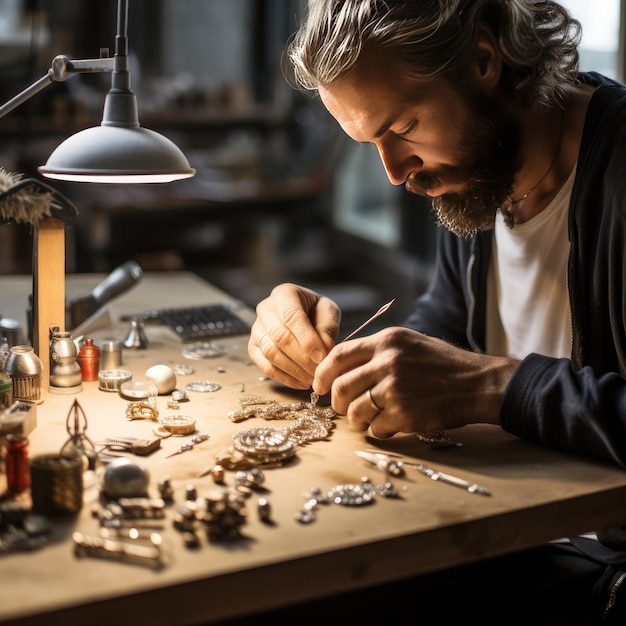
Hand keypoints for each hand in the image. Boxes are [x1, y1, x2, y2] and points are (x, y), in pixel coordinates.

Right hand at [248, 283, 340, 388]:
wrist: (302, 314)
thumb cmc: (316, 311)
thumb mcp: (328, 311)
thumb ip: (327, 328)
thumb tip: (324, 351)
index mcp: (284, 294)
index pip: (292, 316)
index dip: (307, 339)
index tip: (323, 357)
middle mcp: (265, 309)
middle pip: (279, 337)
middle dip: (302, 358)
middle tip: (320, 373)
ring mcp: (256, 329)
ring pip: (270, 353)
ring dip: (293, 370)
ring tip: (313, 379)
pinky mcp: (253, 348)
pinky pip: (265, 366)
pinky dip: (284, 378)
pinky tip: (301, 383)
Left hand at [313, 327, 518, 437]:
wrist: (477, 383)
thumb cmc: (442, 364)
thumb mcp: (409, 343)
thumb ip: (377, 351)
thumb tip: (342, 367)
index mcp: (387, 341)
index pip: (338, 355)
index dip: (323, 373)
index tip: (319, 385)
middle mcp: (388, 362)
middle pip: (341, 387)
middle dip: (337, 402)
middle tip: (345, 408)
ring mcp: (396, 389)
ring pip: (355, 412)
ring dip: (357, 420)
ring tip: (369, 419)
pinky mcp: (405, 414)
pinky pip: (375, 428)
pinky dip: (378, 431)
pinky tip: (391, 425)